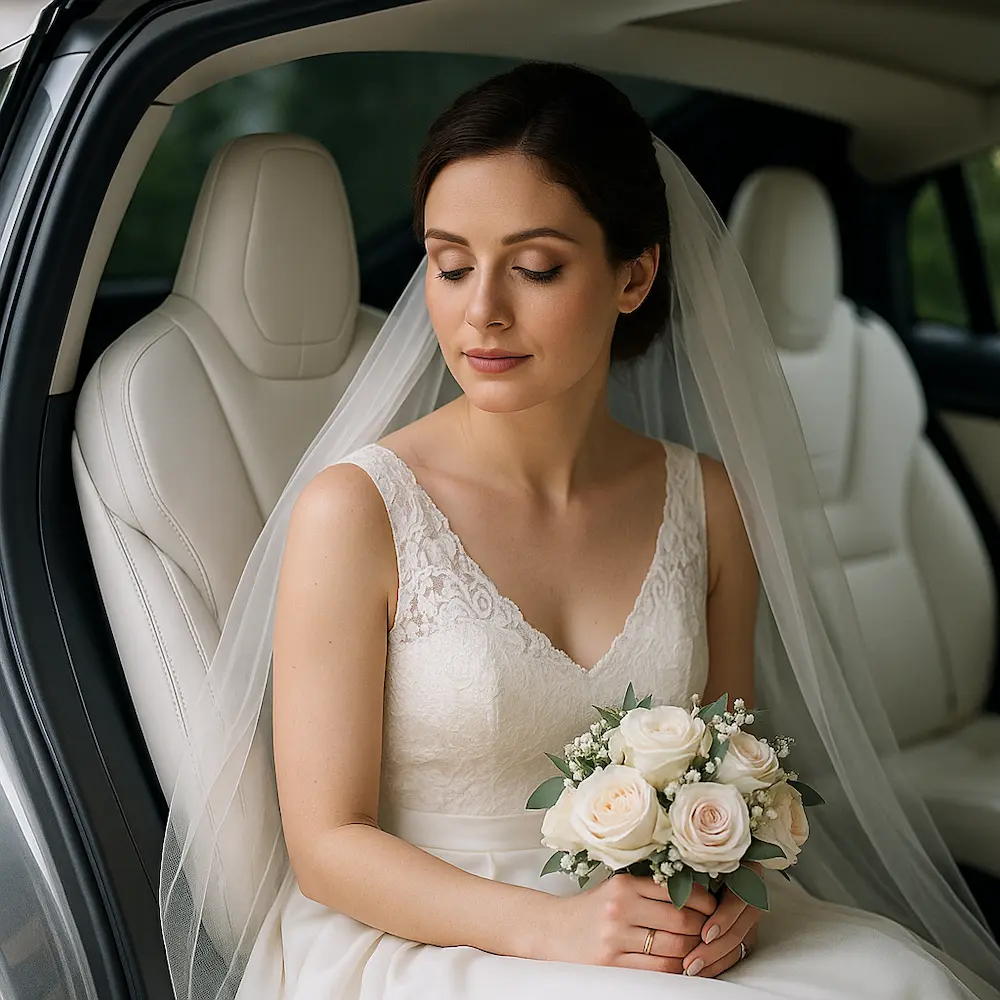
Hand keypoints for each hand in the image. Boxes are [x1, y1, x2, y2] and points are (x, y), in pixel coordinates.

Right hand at [543, 873, 717, 972]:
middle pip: (681, 921)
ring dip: (692, 952)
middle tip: (710, 931)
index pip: (677, 892)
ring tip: (697, 949)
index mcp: (624, 885)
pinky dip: (675, 969)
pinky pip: (658, 971)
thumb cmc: (591, 909)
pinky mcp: (612, 965)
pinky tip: (679, 964)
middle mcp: (620, 908)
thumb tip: (697, 894)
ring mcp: (615, 938)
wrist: (552, 930)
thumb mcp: (616, 888)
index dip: (703, 902)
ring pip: (673, 949)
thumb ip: (649, 889)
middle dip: (703, 929)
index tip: (712, 907)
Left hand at [680, 864, 763, 977]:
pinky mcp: (744, 932)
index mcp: (747, 870)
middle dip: (715, 948)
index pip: (739, 900)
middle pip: (739, 928)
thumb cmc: (695, 852)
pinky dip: (717, 963)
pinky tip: (700, 970)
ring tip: (691, 969)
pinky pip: (734, 952)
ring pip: (737, 945)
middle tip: (691, 961)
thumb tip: (671, 884)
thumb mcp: (697, 856)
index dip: (724, 918)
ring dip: (714, 960)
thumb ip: (691, 868)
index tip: (705, 933)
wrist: (707, 853)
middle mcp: (752, 895)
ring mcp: (749, 917)